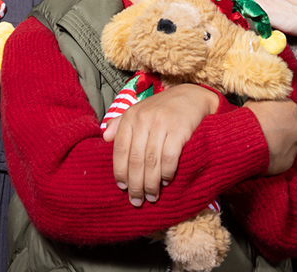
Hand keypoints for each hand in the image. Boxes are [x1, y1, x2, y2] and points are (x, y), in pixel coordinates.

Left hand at [103, 84, 218, 206]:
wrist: (191, 96)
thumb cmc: (162, 109)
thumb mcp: (139, 111)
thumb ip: (120, 123)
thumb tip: (104, 137)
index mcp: (131, 116)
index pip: (120, 149)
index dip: (120, 171)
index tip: (122, 187)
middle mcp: (144, 119)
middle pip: (135, 159)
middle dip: (135, 184)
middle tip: (136, 200)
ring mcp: (162, 123)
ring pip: (151, 161)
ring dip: (151, 184)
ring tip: (151, 197)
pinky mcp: (179, 129)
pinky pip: (169, 157)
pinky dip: (166, 172)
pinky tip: (165, 181)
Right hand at [244, 99, 296, 174]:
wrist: (248, 140)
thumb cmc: (252, 118)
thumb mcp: (256, 100)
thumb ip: (266, 100)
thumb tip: (265, 101)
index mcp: (292, 108)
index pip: (286, 109)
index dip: (275, 113)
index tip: (267, 117)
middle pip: (290, 125)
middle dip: (280, 128)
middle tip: (265, 130)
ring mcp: (296, 144)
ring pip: (289, 142)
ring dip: (279, 142)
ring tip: (264, 142)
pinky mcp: (290, 161)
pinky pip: (283, 156)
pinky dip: (276, 155)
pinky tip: (265, 152)